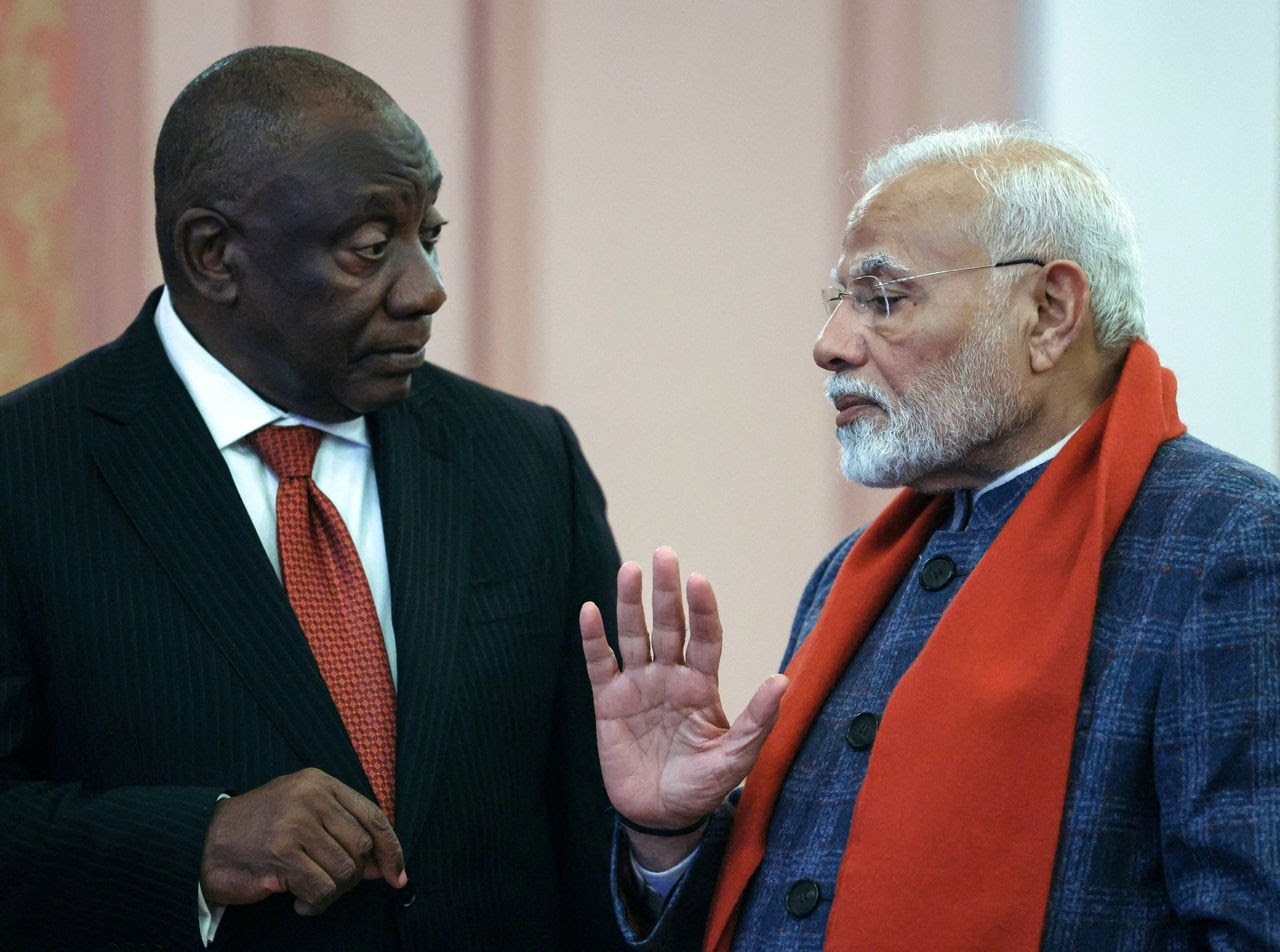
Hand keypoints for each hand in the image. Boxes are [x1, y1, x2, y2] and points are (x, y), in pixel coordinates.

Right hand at [200, 768, 406, 915]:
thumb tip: (384, 867)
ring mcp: (296, 823)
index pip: (373, 816)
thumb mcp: (304, 814)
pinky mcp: (282, 852)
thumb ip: (342, 831)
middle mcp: (311, 797)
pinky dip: (316, 904)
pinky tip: (299, 901)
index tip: (397, 875)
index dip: (391, 849)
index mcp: (321, 783)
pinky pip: (321, 889)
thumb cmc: (260, 829)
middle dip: (354, 877)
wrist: (205, 840)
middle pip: (362, 848)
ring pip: (344, 872)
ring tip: (312, 894)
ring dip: (333, 893)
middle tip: (331, 885)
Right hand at [579, 547, 787, 866]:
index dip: (702, 609)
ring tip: (629, 569)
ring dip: (630, 603)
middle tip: (664, 554)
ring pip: (634, 634)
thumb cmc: (701, 786)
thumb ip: (757, 720)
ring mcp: (638, 685)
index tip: (699, 580)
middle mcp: (670, 675)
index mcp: (702, 684)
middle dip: (667, 591)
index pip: (704, 636)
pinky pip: (600, 663)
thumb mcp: (736, 758)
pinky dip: (593, 638)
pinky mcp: (609, 701)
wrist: (660, 816)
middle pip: (669, 624)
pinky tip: (590, 611)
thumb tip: (782, 680)